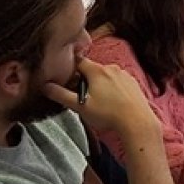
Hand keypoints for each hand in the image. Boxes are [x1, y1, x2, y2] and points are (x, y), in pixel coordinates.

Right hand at [43, 58, 158, 140]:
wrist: (137, 122)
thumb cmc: (108, 114)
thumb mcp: (80, 106)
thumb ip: (61, 95)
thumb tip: (45, 86)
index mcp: (98, 71)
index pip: (79, 61)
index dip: (70, 68)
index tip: (67, 78)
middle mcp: (112, 68)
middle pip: (93, 69)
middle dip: (85, 79)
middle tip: (82, 96)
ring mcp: (125, 75)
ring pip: (106, 75)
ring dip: (100, 84)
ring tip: (99, 102)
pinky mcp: (133, 83)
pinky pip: (118, 81)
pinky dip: (112, 88)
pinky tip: (112, 102)